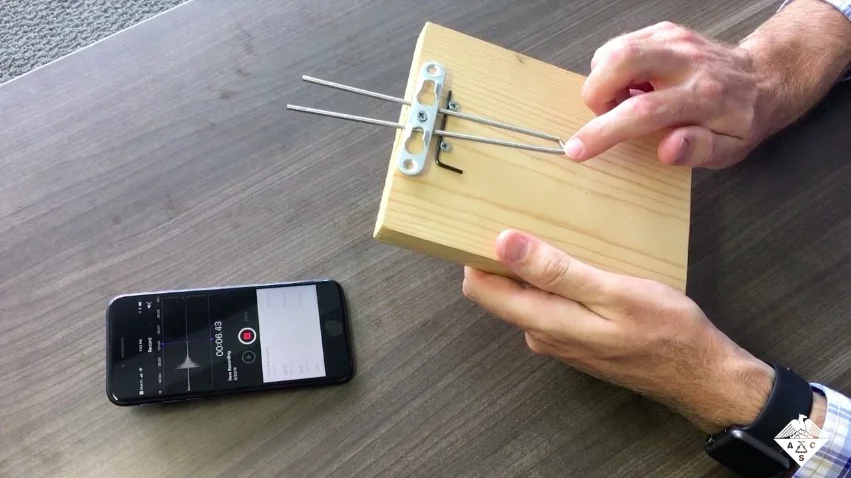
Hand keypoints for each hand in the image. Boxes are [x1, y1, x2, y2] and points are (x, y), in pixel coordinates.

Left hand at [462, 229, 774, 432]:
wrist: (699, 375)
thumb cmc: (665, 330)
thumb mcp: (613, 293)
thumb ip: (556, 271)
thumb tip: (504, 245)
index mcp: (544, 322)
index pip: (481, 289)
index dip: (475, 254)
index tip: (484, 220)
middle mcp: (541, 335)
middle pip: (500, 291)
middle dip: (501, 256)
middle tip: (519, 214)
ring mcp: (558, 340)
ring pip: (525, 296)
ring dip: (529, 268)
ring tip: (548, 230)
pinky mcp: (575, 339)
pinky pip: (548, 304)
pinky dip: (551, 282)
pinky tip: (574, 260)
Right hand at [562, 21, 762, 168]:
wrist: (765, 77)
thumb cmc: (741, 120)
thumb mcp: (731, 149)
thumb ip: (699, 150)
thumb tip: (666, 149)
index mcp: (703, 98)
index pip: (643, 112)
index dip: (604, 131)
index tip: (577, 149)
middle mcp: (687, 62)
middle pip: (622, 60)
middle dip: (596, 92)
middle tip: (606, 114)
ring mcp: (675, 40)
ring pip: (616, 48)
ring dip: (603, 79)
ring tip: (622, 101)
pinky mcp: (666, 30)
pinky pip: (621, 43)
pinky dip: (613, 67)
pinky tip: (632, 85)